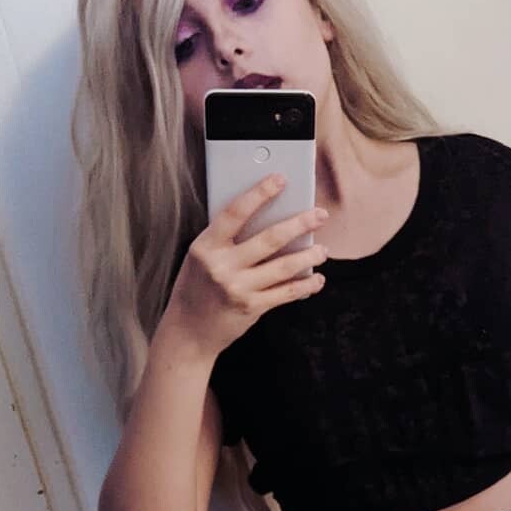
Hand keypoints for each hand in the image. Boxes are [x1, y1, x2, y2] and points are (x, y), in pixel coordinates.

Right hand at [164, 174, 328, 357]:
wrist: (188, 331)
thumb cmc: (197, 288)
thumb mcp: (203, 257)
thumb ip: (227, 240)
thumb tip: (270, 219)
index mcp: (206, 246)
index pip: (236, 212)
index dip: (260, 193)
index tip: (280, 179)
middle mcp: (222, 266)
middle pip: (270, 238)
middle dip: (300, 223)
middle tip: (321, 214)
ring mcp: (238, 288)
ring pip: (285, 266)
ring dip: (310, 256)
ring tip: (323, 249)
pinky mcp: (252, 308)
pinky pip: (287, 292)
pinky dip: (306, 285)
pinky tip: (317, 278)